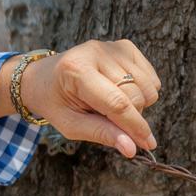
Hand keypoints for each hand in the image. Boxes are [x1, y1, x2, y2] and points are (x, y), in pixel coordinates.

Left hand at [0, 40, 160, 157]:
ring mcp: (112, 46)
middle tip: (108, 118)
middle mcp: (95, 52)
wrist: (43, 77)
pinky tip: (121, 92)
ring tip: (110, 104)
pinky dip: (143, 91)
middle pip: (136, 96)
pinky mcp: (125, 46)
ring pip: (149, 88)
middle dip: (132, 117)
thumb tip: (132, 149)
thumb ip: (101, 134)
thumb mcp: (70, 124)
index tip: (148, 145)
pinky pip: (152, 78)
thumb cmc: (55, 103)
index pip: (116, 103)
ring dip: (138, 105)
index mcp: (76, 70)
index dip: (135, 126)